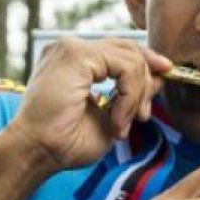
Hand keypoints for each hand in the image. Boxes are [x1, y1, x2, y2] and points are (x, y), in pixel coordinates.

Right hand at [5, 38, 171, 171]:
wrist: (36, 152)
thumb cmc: (64, 141)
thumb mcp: (111, 114)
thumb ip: (133, 93)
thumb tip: (160, 76)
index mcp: (75, 60)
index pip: (120, 50)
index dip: (146, 64)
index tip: (163, 82)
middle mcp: (70, 48)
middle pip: (129, 49)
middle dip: (146, 81)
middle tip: (142, 115)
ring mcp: (71, 47)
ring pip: (131, 58)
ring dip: (136, 95)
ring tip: (123, 123)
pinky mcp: (76, 54)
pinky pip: (125, 67)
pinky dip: (130, 95)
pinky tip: (117, 119)